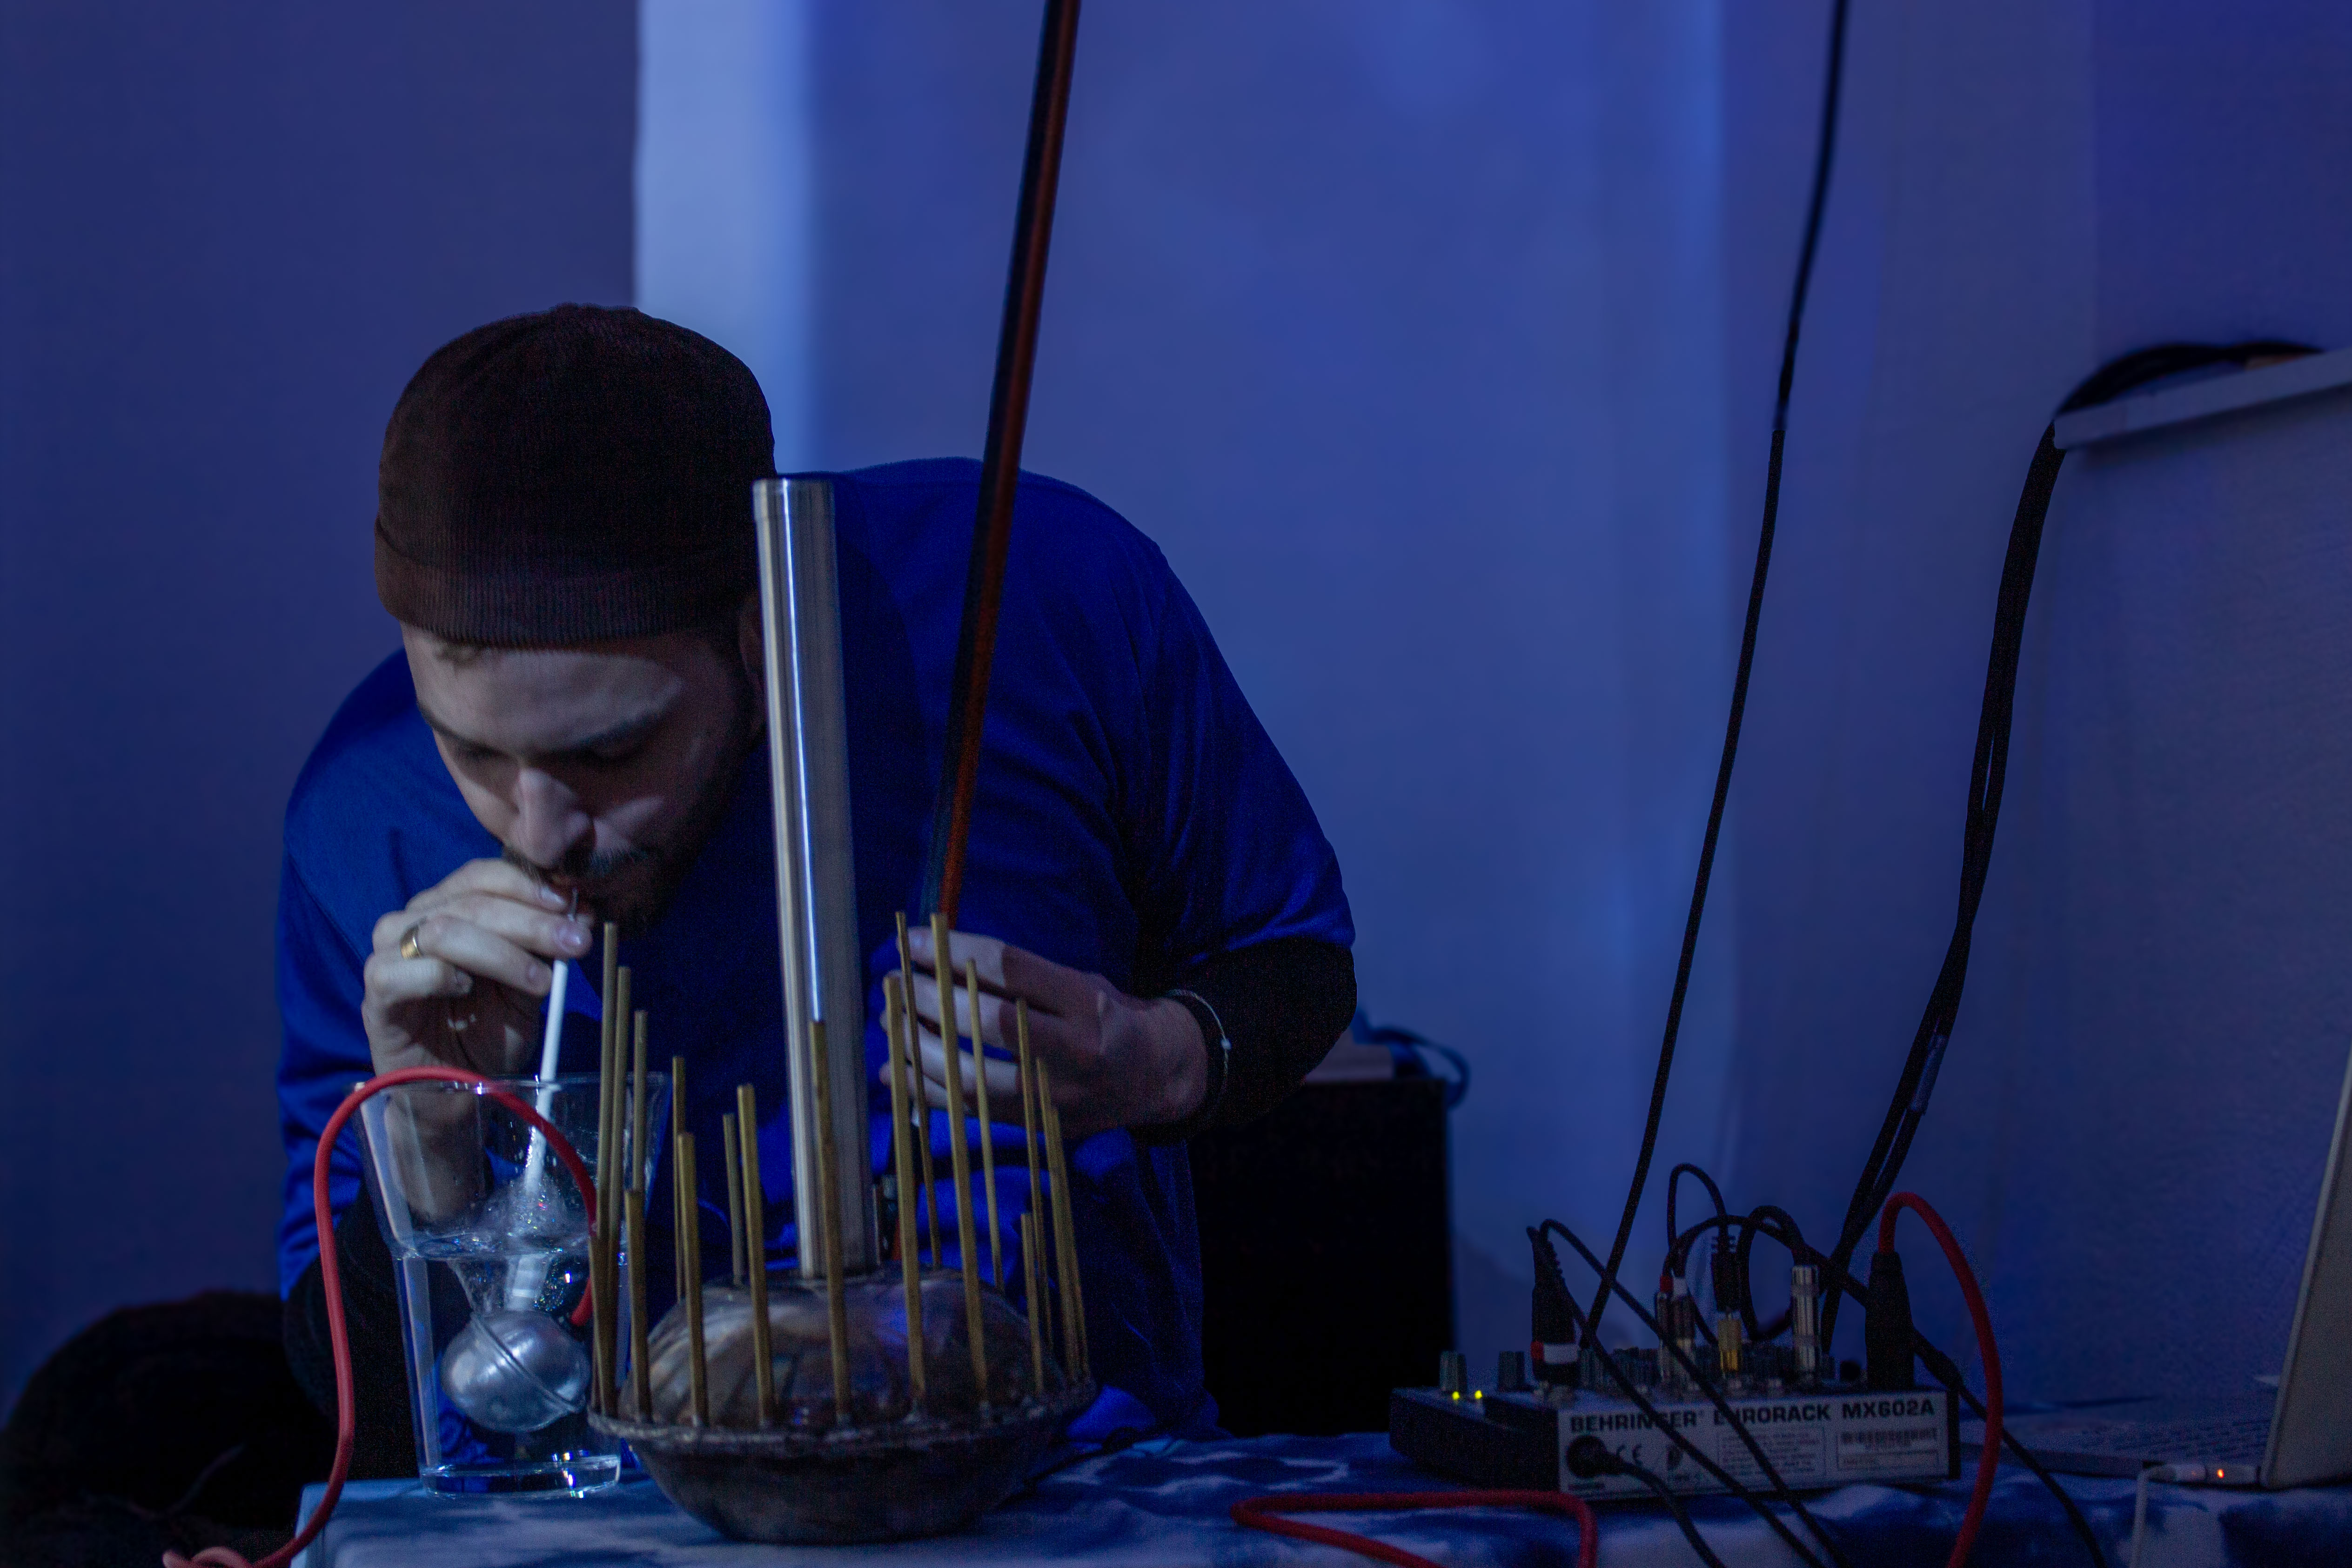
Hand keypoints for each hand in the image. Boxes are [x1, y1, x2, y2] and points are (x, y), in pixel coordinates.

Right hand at [362, 858, 596, 1079]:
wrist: (455, 1090)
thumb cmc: (489, 1032)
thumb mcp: (528, 985)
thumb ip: (546, 949)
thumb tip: (581, 911)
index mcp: (449, 907)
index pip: (482, 875)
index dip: (527, 885)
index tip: (571, 906)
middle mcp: (413, 921)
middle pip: (471, 903)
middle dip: (530, 922)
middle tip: (574, 943)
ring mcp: (388, 954)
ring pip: (441, 931)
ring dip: (500, 953)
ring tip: (540, 982)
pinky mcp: (375, 993)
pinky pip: (399, 971)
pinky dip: (440, 975)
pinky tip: (466, 989)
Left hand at [892, 928, 1206, 1142]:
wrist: (1156, 1077)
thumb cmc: (1107, 1016)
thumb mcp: (1079, 982)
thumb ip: (1022, 977)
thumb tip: (938, 960)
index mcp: (1087, 1003)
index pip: (1008, 970)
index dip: (952, 953)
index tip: (911, 943)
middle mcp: (1074, 1051)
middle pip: (985, 1024)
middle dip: (927, 1000)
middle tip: (891, 984)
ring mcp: (1055, 1098)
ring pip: (971, 1077)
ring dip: (916, 1048)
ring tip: (889, 1023)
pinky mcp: (1038, 1127)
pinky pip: (969, 1111)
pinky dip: (925, 1090)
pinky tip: (894, 1070)